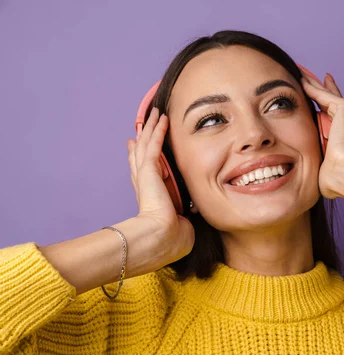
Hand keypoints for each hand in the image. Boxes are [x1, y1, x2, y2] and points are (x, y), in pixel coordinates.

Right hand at [127, 107, 194, 257]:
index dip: (141, 156)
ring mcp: (145, 175)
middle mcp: (144, 183)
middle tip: (146, 121)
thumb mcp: (181, 224)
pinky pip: (154, 144)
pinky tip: (162, 118)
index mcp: (150, 196)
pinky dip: (157, 130)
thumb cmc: (171, 239)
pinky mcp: (150, 170)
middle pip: (142, 152)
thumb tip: (193, 214)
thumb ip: (185, 216)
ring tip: (155, 112)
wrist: (161, 238)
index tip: (137, 145)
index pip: (144, 171)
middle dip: (145, 135)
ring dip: (151, 127)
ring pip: (146, 144)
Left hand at [300, 71, 343, 199]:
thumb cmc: (337, 177)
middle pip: (328, 100)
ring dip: (312, 82)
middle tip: (306, 75)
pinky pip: (323, 95)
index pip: (330, 116)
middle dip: (318, 88)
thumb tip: (322, 185)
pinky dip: (312, 86)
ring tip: (300, 71)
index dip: (320, 105)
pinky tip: (300, 78)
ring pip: (325, 94)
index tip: (313, 96)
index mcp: (343, 135)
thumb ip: (323, 171)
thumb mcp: (325, 170)